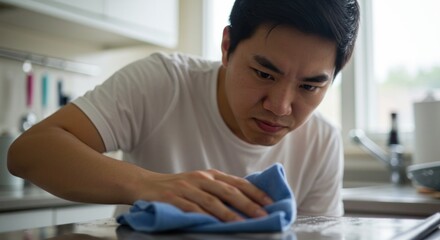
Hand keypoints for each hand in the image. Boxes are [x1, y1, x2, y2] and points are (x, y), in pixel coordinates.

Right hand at [136, 169, 272, 221]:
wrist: (146, 184)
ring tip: (243, 224)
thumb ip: (218, 190)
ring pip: (212, 201)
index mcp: (211, 175)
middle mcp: (201, 178)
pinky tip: (213, 224)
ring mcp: (186, 187)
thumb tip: (245, 204)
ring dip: (229, 213)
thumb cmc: (178, 188)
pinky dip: (203, 217)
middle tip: (263, 216)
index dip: (255, 192)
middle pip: (229, 191)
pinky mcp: (172, 197)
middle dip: (248, 204)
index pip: (238, 182)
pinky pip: (191, 208)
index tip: (270, 203)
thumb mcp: (200, 184)